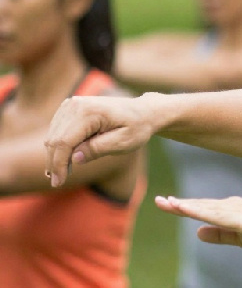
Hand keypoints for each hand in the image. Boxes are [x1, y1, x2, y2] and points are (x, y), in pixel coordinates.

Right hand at [44, 95, 158, 186]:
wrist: (142, 112)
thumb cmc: (137, 127)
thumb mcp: (124, 142)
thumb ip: (98, 149)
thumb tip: (74, 158)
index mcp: (89, 112)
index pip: (64, 142)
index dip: (58, 164)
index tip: (58, 182)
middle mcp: (75, 105)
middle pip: (55, 139)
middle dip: (54, 163)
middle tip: (57, 182)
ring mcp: (70, 105)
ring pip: (53, 136)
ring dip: (55, 156)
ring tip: (61, 173)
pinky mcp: (69, 108)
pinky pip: (57, 130)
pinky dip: (59, 146)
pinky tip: (66, 160)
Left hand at [155, 195, 241, 254]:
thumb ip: (221, 235)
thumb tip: (198, 232)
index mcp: (232, 212)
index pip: (203, 209)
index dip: (184, 207)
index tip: (165, 204)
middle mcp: (233, 207)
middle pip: (201, 206)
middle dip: (179, 204)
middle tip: (158, 201)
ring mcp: (238, 212)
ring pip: (207, 208)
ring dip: (187, 206)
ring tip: (168, 203)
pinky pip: (219, 216)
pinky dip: (202, 212)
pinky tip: (189, 211)